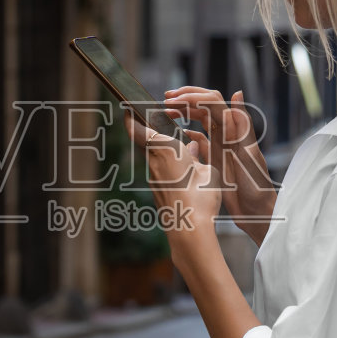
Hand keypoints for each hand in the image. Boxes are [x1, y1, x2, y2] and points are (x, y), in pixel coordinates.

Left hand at [124, 111, 220, 243]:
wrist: (190, 228)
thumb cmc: (202, 196)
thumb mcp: (208, 170)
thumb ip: (199, 157)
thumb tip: (193, 149)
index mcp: (165, 150)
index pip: (138, 129)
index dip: (130, 117)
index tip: (128, 109)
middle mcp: (154, 163)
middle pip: (145, 142)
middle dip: (149, 132)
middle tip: (159, 124)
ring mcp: (153, 180)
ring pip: (154, 159)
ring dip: (162, 152)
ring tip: (179, 152)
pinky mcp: (156, 193)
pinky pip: (159, 173)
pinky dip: (168, 168)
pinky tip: (182, 173)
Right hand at [163, 87, 277, 245]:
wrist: (257, 212)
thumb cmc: (257, 185)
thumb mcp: (249, 154)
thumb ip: (242, 125)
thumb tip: (238, 93)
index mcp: (234, 130)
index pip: (212, 102)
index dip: (193, 96)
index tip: (174, 99)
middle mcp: (227, 134)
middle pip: (204, 107)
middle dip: (186, 99)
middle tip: (166, 99)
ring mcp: (220, 146)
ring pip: (199, 122)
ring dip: (184, 114)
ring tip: (167, 112)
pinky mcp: (215, 159)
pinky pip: (199, 142)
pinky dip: (187, 136)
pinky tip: (177, 136)